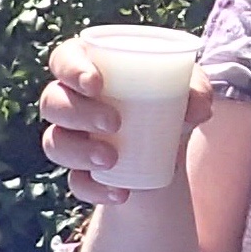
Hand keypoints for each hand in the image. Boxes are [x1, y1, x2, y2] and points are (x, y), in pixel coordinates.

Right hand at [40, 35, 214, 207]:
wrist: (167, 151)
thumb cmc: (170, 104)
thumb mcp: (187, 92)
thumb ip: (196, 90)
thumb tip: (198, 107)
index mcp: (90, 68)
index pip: (63, 58)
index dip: (70, 68)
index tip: (95, 83)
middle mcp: (70, 101)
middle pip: (52, 101)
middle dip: (77, 112)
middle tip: (113, 122)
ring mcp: (70, 138)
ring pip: (54, 142)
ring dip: (79, 151)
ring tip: (112, 159)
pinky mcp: (79, 172)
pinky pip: (75, 182)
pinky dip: (95, 190)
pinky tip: (120, 192)